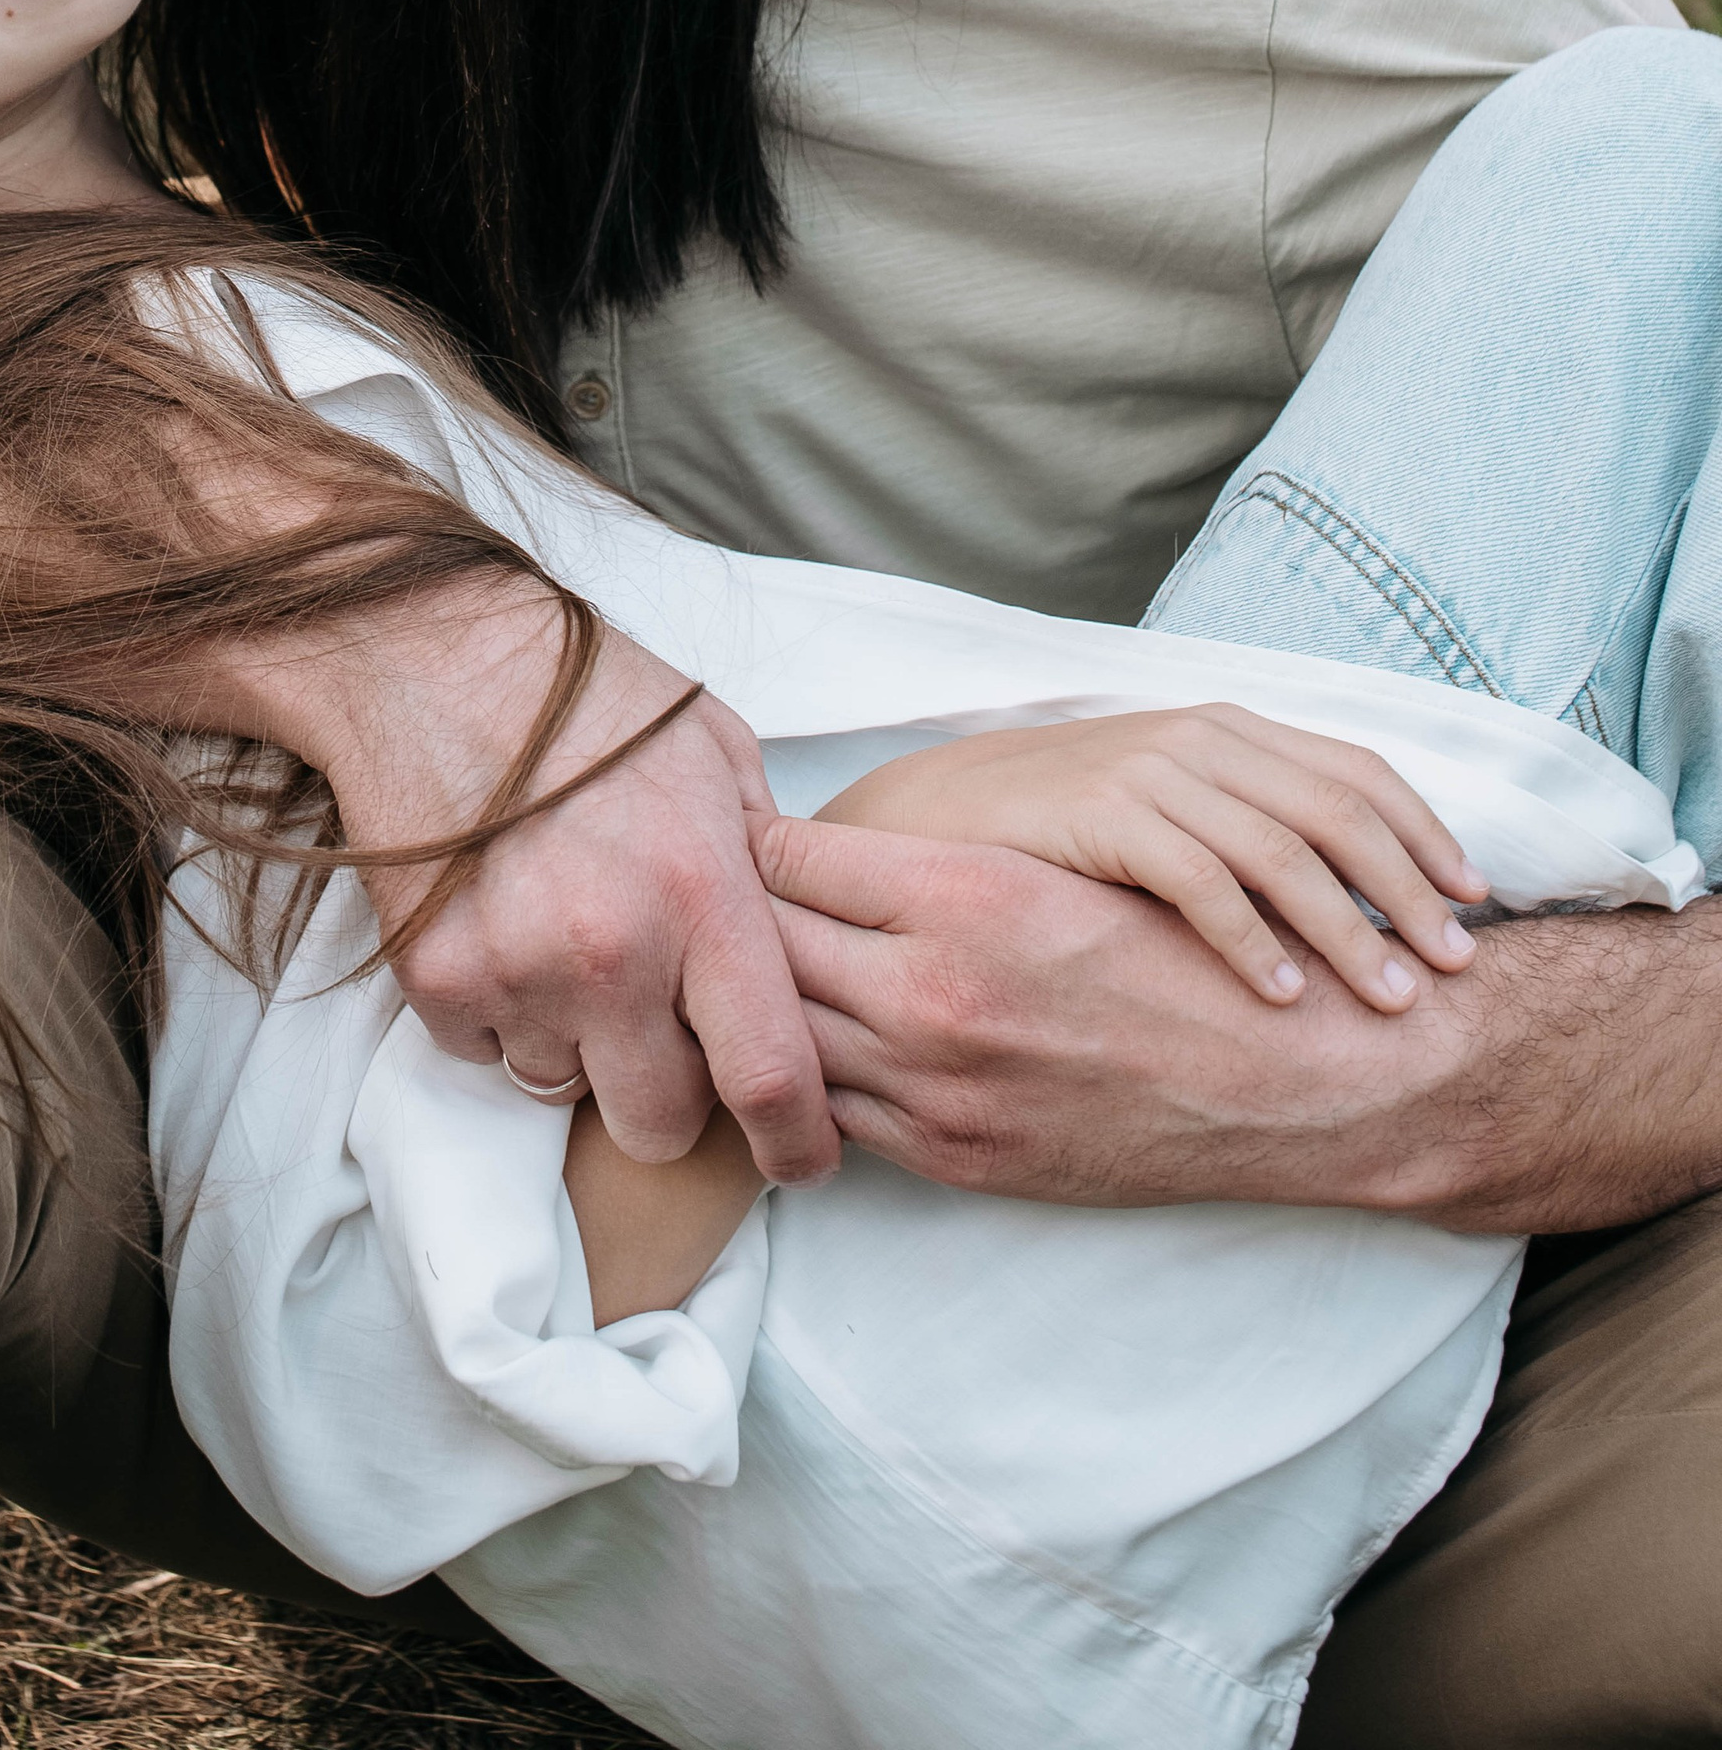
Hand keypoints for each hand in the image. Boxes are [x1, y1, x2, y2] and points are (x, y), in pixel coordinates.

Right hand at [275, 586, 836, 1185]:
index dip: (798, 1143)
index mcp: (704, 896)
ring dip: (575, 1045)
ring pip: (563, 1088)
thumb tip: (799, 938)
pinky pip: (483, 1050)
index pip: (771, 1078)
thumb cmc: (585, 694)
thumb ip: (766, 857)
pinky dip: (498, 1012)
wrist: (430, 656)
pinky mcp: (435, 977)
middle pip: (661, 1122)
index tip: (803, 1156)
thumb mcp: (718, 750)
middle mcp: (612, 953)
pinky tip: (503, 925)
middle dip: (671, 1093)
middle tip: (659, 1023)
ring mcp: (515, 972)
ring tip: (565, 941)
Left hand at [759, 817, 1721, 1229]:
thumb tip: (810, 844)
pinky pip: (838, 1120)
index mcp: (962, 897)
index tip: (725, 833)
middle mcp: (934, 997)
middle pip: (760, 952)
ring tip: (727, 978)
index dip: (745, 844)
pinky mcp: (960, 1163)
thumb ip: (931, 859)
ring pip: (784, 1043)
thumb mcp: (1059, 863)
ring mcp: (940, 1094)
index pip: (785, 859)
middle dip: (726, 925)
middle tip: (694, 900)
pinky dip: (810, 1082)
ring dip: (753, 1010)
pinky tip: (801, 1049)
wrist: (1302, 1076)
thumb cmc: (1190, 944)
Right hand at [821, 706, 1485, 1013]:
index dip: (1426, 832)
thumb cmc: (1051, 828)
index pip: (1356, 770)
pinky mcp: (1098, 812)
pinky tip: (1282, 994)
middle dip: (1407, 889)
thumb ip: (1242, 823)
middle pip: (1338, 809)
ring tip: (1387, 998)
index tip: (1477, 900)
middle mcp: (1197, 737)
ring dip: (1346, 927)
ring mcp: (1147, 770)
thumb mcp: (1160, 806)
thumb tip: (1349, 888)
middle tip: (1452, 967)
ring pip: (1282, 848)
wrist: (922, 817)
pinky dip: (1252, 938)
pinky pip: (1199, 878)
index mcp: (1223, 730)